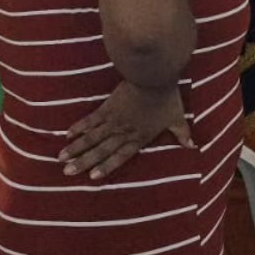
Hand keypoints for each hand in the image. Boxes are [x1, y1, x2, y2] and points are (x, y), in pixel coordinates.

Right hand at [60, 81, 191, 181]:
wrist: (154, 77)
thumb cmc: (167, 98)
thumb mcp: (177, 117)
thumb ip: (182, 133)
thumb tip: (193, 145)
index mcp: (139, 137)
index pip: (120, 157)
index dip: (106, 167)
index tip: (92, 177)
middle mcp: (123, 132)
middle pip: (100, 150)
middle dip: (84, 162)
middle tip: (67, 172)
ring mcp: (113, 120)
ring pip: (91, 137)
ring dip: (76, 148)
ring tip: (61, 158)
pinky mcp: (107, 107)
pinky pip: (90, 120)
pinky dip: (79, 127)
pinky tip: (67, 134)